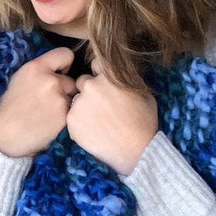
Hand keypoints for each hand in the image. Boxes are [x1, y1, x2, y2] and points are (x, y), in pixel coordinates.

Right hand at [0, 47, 76, 157]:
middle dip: (63, 89)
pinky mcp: (64, 117)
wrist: (2, 137)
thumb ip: (40, 71)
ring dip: (64, 104)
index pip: (66, 54)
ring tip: (46, 114)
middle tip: (46, 101)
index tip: (59, 73)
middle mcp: (50, 80)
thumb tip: (59, 70)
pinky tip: (48, 124)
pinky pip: (71, 113)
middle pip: (71, 80)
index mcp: (36, 67)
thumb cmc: (6, 109)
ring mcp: (59, 99)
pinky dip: (63, 118)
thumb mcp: (18, 79)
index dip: (64, 65)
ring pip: (72, 98)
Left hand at [66, 57, 157, 176]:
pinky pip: (72, 116)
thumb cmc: (144, 122)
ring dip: (84, 107)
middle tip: (103, 107)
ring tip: (100, 122)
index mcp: (109, 75)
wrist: (136, 151)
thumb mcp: (143, 93)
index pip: (97, 64)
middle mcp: (91, 85)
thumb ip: (127, 79)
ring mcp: (79, 102)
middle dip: (91, 91)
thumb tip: (120, 72)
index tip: (105, 84)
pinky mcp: (71, 120)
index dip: (100, 74)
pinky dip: (79, 122)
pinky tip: (94, 130)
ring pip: (77, 100)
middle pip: (83, 82)